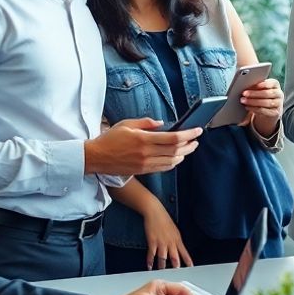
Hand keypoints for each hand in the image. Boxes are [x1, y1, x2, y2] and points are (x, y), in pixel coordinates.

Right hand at [84, 118, 200, 175]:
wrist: (95, 157)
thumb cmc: (110, 138)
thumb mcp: (126, 124)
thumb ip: (146, 123)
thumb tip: (162, 124)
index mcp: (143, 139)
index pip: (172, 138)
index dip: (188, 134)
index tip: (198, 130)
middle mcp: (146, 153)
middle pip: (175, 150)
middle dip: (190, 145)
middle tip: (197, 140)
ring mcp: (144, 164)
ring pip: (171, 161)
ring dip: (184, 155)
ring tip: (190, 148)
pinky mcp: (142, 171)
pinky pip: (163, 168)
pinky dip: (173, 163)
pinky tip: (178, 158)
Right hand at [143, 206, 192, 269]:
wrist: (155, 212)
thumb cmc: (164, 220)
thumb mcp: (174, 230)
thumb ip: (176, 240)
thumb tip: (178, 248)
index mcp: (177, 239)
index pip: (184, 252)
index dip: (188, 260)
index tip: (191, 267)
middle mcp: (170, 242)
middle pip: (175, 257)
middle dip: (176, 266)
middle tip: (176, 273)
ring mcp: (161, 242)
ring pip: (163, 258)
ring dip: (162, 266)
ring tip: (161, 271)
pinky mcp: (152, 241)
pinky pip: (152, 254)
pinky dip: (150, 261)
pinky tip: (149, 266)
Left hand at [238, 77, 282, 137]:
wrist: (269, 110)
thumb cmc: (263, 96)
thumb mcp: (261, 89)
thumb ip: (256, 86)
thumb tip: (245, 84)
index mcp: (275, 85)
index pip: (271, 83)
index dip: (262, 84)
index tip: (252, 84)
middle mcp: (279, 94)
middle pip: (267, 93)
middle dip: (254, 93)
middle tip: (244, 93)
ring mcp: (278, 104)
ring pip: (266, 102)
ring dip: (253, 102)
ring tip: (243, 101)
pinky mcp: (275, 113)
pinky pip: (264, 110)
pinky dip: (254, 109)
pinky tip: (247, 107)